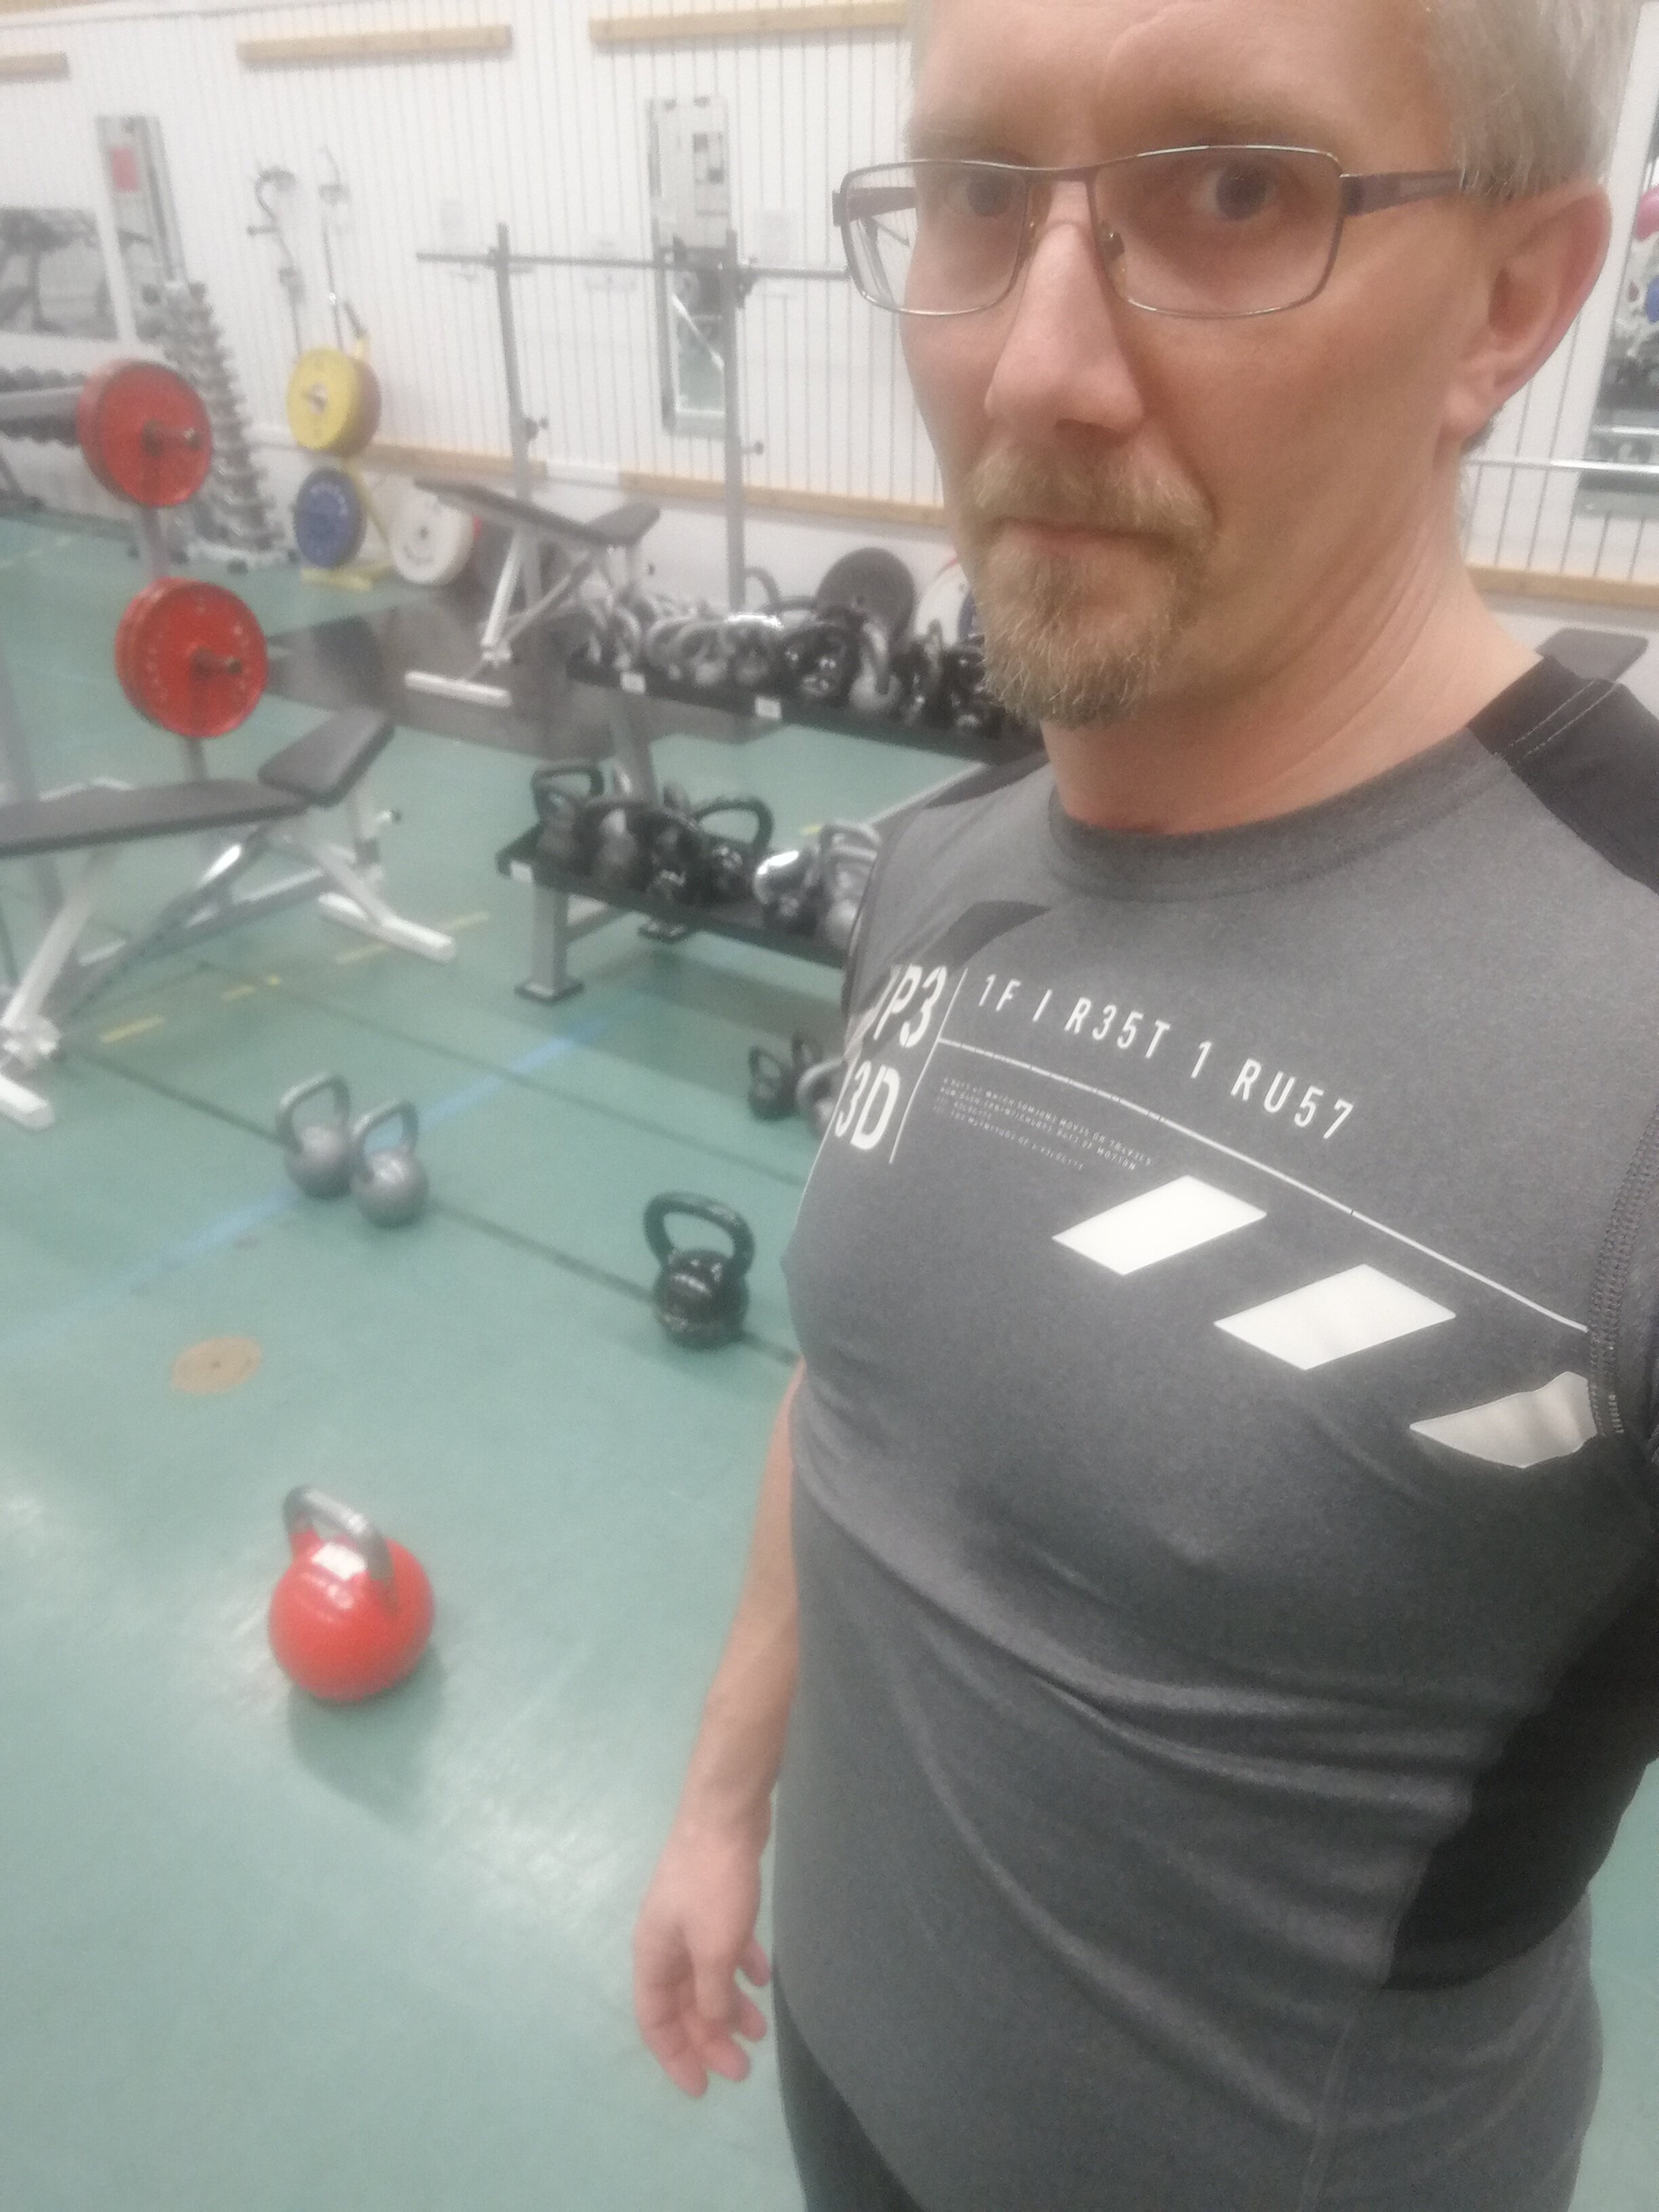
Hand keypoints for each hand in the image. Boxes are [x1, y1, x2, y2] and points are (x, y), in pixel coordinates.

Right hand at [634, 1811, 772, 2096]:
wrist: (726, 1813)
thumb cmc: (713, 1883)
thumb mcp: (713, 1948)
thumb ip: (711, 1994)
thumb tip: (714, 2024)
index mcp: (653, 1955)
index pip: (654, 2021)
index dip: (675, 2057)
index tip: (701, 2089)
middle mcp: (665, 1942)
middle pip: (684, 2004)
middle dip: (711, 2039)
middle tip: (743, 2069)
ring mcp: (689, 1920)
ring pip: (706, 1977)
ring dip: (729, 2007)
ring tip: (761, 2031)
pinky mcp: (714, 1901)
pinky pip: (723, 1948)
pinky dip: (740, 1967)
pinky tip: (762, 1978)